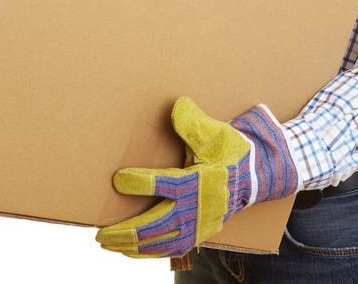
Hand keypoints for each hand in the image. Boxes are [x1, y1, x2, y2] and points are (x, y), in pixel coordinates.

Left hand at [95, 96, 298, 257]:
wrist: (256, 176)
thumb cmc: (231, 151)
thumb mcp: (216, 133)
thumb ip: (194, 122)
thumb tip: (177, 104)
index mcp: (198, 181)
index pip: (163, 184)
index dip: (139, 183)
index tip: (117, 179)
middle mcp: (196, 208)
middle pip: (154, 225)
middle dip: (125, 231)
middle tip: (100, 232)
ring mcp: (198, 225)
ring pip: (159, 242)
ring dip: (131, 245)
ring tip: (108, 242)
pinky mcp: (200, 234)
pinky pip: (170, 249)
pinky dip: (149, 252)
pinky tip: (132, 250)